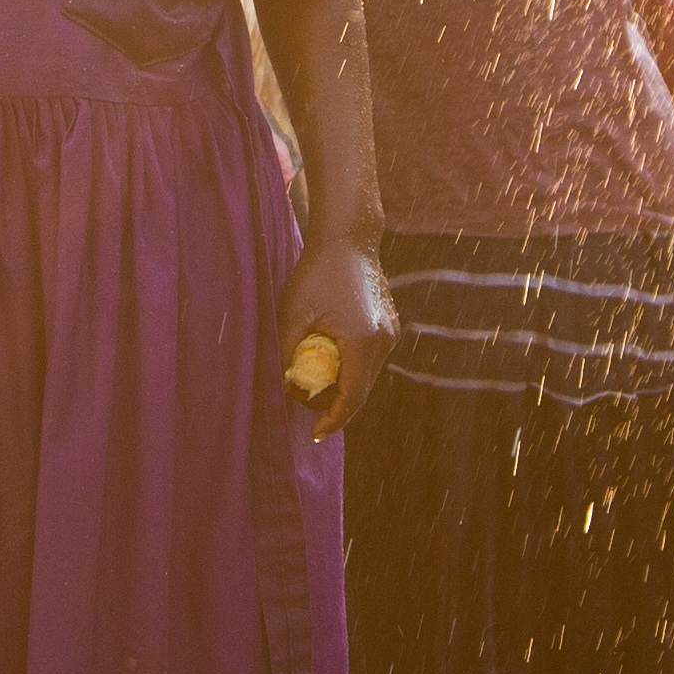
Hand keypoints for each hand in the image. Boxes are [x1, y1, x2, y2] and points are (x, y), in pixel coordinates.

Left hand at [276, 238, 395, 442]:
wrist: (348, 240)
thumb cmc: (316, 273)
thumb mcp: (292, 315)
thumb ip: (287, 354)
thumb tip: (283, 387)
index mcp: (362, 342)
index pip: (351, 398)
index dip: (332, 420)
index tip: (314, 433)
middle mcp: (383, 342)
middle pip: (360, 391)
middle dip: (332, 403)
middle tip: (300, 399)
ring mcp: (390, 334)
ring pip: (366, 376)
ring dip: (341, 385)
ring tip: (310, 378)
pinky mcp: (389, 327)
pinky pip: (369, 359)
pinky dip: (350, 367)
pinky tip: (327, 358)